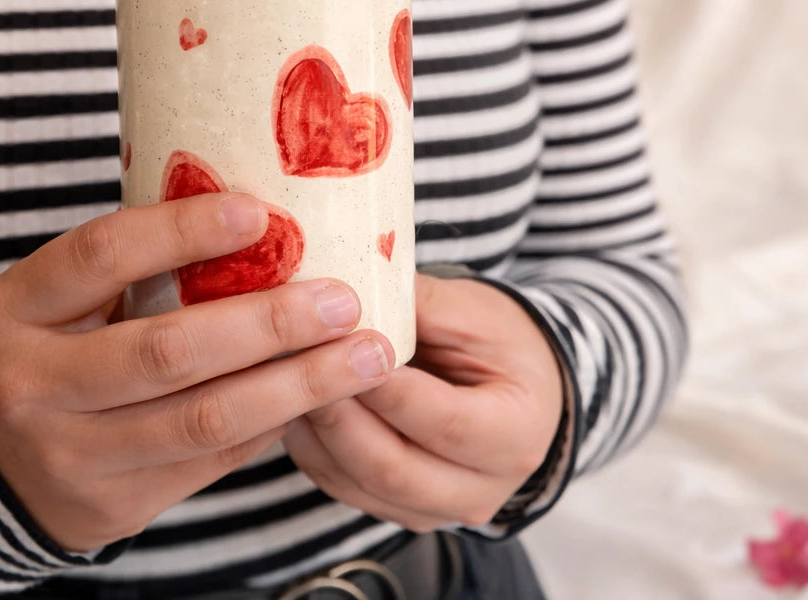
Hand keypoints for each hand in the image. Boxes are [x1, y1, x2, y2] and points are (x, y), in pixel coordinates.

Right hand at [0, 194, 395, 551]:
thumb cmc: (42, 350)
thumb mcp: (53, 297)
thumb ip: (129, 264)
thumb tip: (257, 218)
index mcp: (17, 310)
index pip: (100, 256)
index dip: (182, 232)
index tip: (260, 212)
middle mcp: (35, 386)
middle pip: (168, 351)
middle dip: (269, 324)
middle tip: (343, 300)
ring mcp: (72, 456)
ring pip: (204, 420)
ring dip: (298, 386)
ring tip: (366, 357)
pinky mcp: (115, 506)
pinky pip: (213, 462)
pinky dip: (273, 425)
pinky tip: (321, 397)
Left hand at [285, 274, 563, 530]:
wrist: (519, 388)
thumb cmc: (499, 342)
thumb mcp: (472, 311)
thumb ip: (414, 307)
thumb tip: (346, 295)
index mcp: (516, 434)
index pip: (442, 421)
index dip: (384, 388)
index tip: (338, 346)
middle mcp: (483, 488)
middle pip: (392, 467)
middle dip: (338, 415)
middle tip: (297, 365)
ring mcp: (441, 510)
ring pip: (360, 486)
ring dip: (318, 436)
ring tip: (288, 384)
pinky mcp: (405, 512)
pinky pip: (346, 490)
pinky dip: (315, 452)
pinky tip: (296, 408)